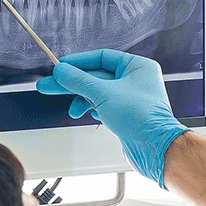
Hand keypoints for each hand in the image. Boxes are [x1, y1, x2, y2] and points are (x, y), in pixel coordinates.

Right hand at [34, 49, 189, 186]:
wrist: (154, 149)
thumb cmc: (143, 119)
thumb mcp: (103, 93)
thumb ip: (79, 81)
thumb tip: (62, 71)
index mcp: (138, 67)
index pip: (102, 57)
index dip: (79, 62)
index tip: (61, 66)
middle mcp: (136, 81)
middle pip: (96, 76)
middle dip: (73, 83)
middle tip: (50, 85)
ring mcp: (131, 99)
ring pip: (99, 93)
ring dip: (82, 100)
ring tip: (72, 110)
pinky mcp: (127, 115)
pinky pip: (104, 107)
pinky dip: (93, 110)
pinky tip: (89, 114)